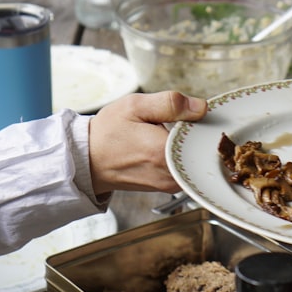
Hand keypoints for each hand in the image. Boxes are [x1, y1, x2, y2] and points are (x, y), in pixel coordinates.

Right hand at [88, 91, 207, 194]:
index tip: (196, 115)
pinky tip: (169, 145)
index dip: (204, 124)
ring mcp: (169, 184)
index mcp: (163, 153)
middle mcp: (170, 174)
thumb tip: (201, 107)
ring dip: (190, 147)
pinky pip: (186, 170)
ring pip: (195, 162)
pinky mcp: (167, 187)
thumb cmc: (107, 133)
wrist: (87, 160)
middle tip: (186, 122)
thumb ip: (170, 103)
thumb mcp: (135, 106)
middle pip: (202, 152)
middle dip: (199, 136)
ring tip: (174, 133)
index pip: (203, 138)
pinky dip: (183, 156)